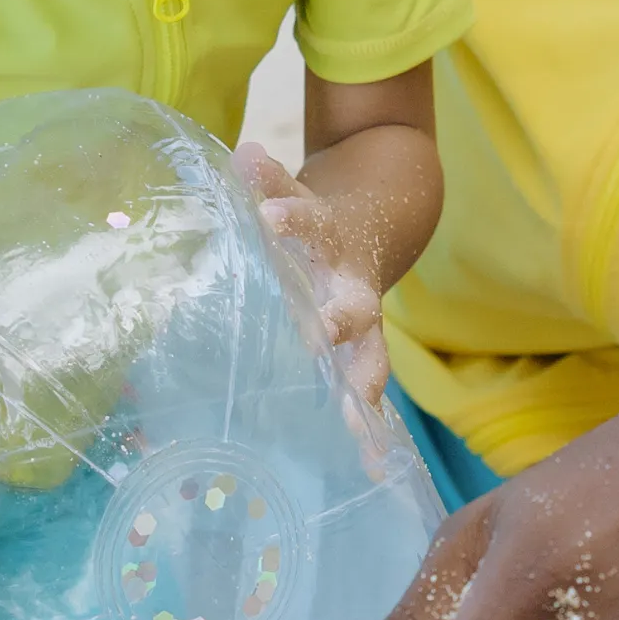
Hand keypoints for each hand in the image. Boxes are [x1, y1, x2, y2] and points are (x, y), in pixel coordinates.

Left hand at [235, 141, 389, 422]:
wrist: (376, 230)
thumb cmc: (315, 222)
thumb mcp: (295, 193)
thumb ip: (270, 180)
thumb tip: (242, 151)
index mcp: (331, 243)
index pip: (310, 223)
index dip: (291, 218)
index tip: (268, 214)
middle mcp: (353, 288)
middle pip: (351, 306)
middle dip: (337, 324)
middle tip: (321, 337)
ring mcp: (364, 329)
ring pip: (369, 361)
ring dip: (361, 391)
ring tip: (359, 425)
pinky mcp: (363, 361)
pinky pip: (366, 399)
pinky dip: (372, 431)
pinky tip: (374, 467)